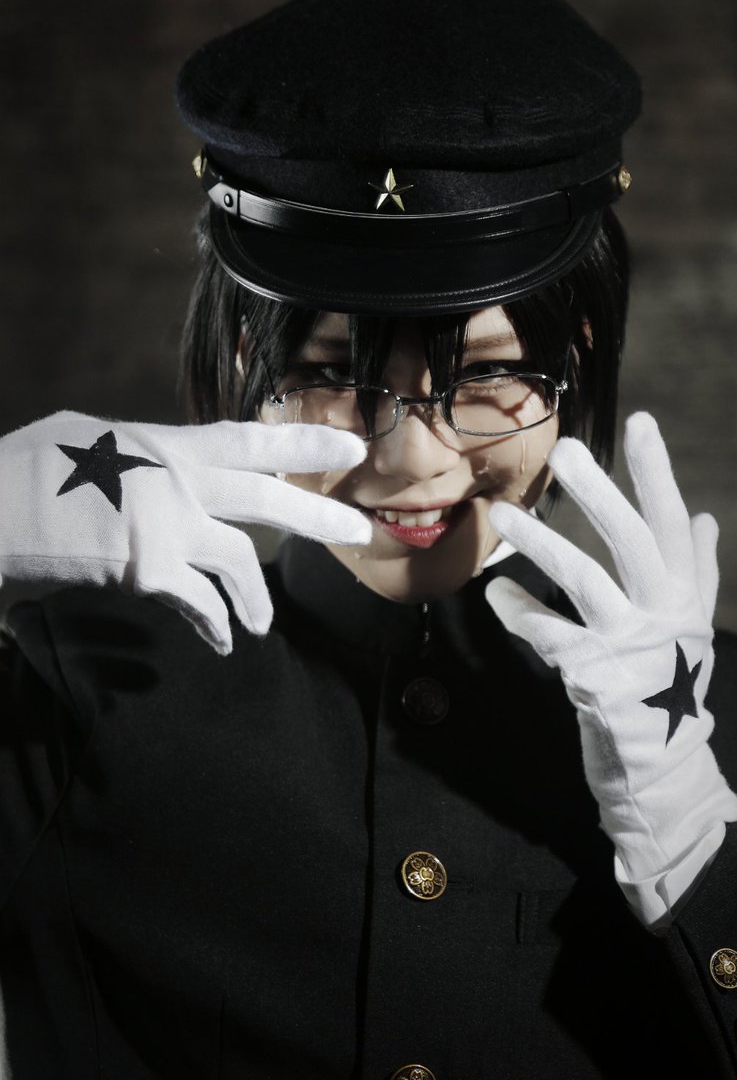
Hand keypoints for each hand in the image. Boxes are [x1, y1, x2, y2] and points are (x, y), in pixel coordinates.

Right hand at [0, 411, 370, 653]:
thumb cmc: (23, 472)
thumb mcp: (87, 440)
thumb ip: (140, 455)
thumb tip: (168, 469)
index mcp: (162, 444)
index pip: (246, 439)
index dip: (301, 444)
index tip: (348, 451)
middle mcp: (174, 478)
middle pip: (265, 498)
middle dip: (318, 516)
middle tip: (360, 533)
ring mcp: (164, 522)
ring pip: (238, 561)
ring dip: (255, 598)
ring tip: (261, 626)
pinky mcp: (147, 567)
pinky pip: (199, 601)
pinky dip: (213, 624)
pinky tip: (221, 641)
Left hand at [485, 412, 736, 923]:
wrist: (664, 770)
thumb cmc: (671, 690)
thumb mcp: (693, 629)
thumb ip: (698, 571)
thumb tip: (704, 515)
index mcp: (686, 597)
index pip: (673, 523)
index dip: (657, 473)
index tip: (641, 422)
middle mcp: (663, 616)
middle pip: (632, 543)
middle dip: (600, 492)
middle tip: (565, 449)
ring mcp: (629, 647)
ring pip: (585, 582)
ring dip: (542, 544)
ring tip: (503, 513)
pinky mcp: (593, 678)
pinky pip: (548, 635)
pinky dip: (520, 612)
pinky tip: (496, 593)